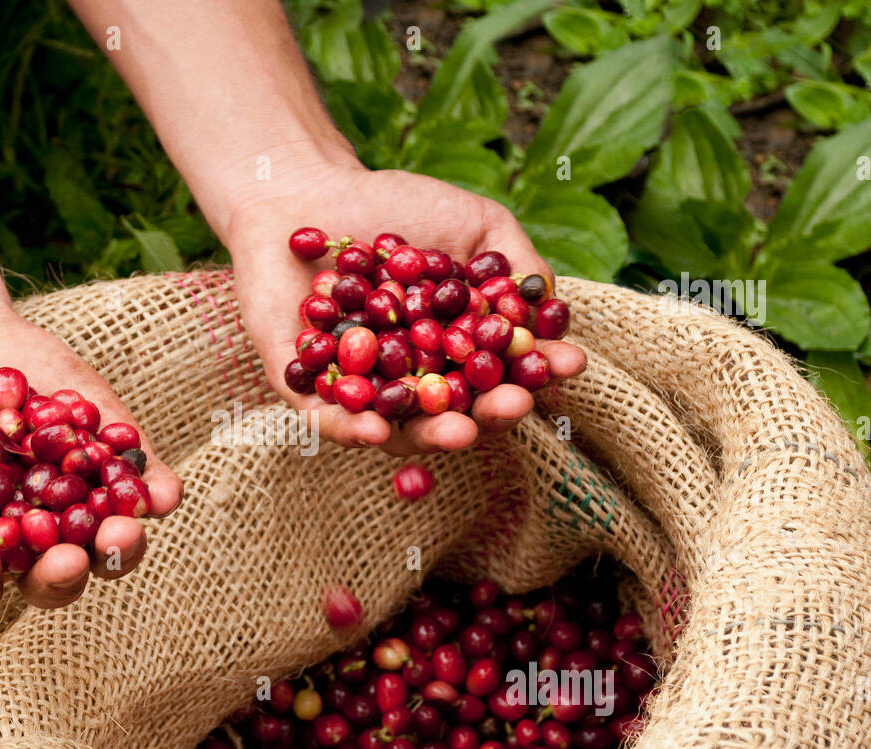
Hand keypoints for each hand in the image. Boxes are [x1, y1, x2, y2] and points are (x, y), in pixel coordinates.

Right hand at [0, 302, 182, 614]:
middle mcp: (30, 541)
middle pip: (52, 578)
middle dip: (60, 575)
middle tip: (64, 559)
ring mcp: (78, 503)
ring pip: (107, 542)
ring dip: (120, 546)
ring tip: (123, 531)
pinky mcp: (116, 460)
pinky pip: (145, 484)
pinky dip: (158, 491)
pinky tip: (164, 492)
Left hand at [228, 163, 586, 454]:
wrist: (306, 191)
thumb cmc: (395, 206)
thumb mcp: (474, 225)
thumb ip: (514, 265)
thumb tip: (552, 311)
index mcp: (455, 351)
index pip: (500, 371)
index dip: (535, 371)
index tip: (568, 363)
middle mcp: (412, 379)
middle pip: (457, 411)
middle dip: (490, 413)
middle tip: (515, 405)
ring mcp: (359, 389)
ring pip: (396, 427)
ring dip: (430, 435)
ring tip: (459, 433)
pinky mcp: (302, 389)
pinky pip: (326, 420)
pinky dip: (351, 429)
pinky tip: (375, 431)